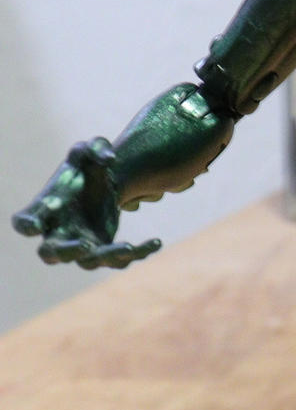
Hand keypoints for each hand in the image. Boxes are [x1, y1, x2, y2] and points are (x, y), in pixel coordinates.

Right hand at [12, 138, 160, 269]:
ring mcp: (82, 247)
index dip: (28, 224)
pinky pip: (120, 260)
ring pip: (90, 262)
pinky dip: (138, 253)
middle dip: (66, 252)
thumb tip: (109, 158)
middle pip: (51, 253)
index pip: (25, 222)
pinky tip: (156, 242)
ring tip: (128, 245)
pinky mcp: (106, 252)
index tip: (35, 224)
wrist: (103, 183)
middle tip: (84, 245)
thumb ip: (95, 147)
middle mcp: (59, 234)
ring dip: (108, 256)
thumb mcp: (88, 150)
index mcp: (45, 209)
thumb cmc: (84, 168)